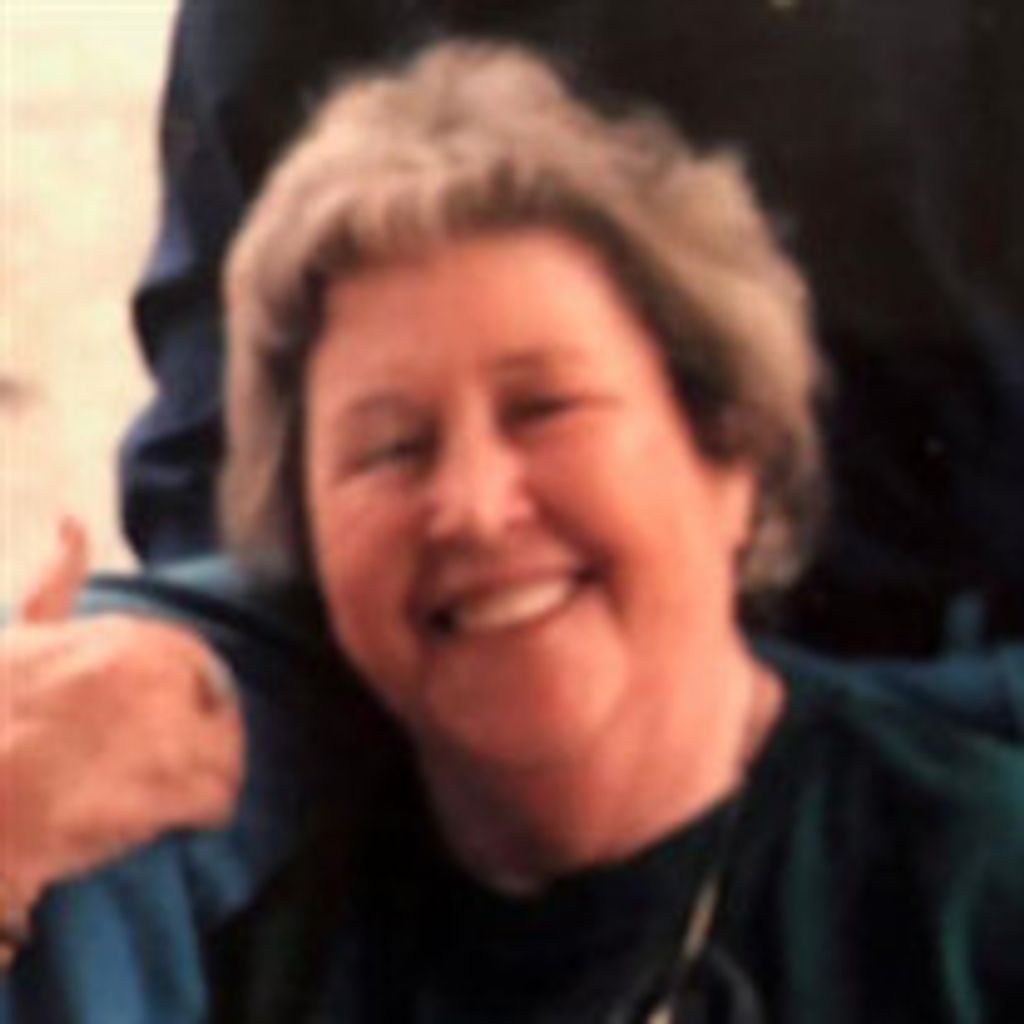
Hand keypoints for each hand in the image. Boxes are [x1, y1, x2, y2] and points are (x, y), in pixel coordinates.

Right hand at [1, 519, 244, 924]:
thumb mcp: (22, 629)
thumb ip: (59, 575)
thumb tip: (71, 519)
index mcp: (133, 639)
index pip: (202, 669)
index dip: (187, 700)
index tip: (163, 721)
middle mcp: (157, 681)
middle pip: (221, 713)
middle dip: (202, 738)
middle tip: (169, 764)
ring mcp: (164, 738)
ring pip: (227, 757)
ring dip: (209, 777)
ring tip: (177, 794)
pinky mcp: (162, 795)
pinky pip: (216, 800)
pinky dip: (205, 811)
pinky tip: (180, 816)